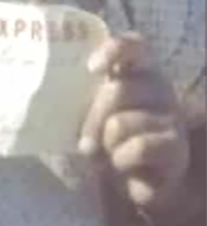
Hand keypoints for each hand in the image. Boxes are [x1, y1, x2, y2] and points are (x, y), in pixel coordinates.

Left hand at [79, 33, 189, 216]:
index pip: (134, 45)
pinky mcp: (176, 146)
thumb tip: (48, 87)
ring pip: (121, 123)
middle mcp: (158, 87)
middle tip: (85, 140)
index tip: (91, 68)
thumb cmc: (107, 135)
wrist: (135, 180)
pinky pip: (138, 147)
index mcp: (136, 69)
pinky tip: (122, 163)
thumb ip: (80, 91)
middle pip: (117, 90)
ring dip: (106, 144)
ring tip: (108, 152)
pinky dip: (120, 159)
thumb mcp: (91, 109)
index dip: (114, 49)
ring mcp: (171, 116)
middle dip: (92, 119)